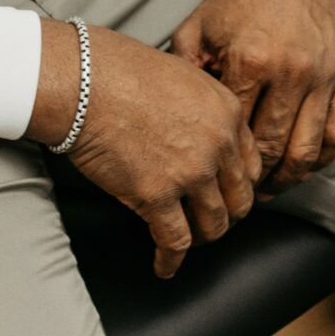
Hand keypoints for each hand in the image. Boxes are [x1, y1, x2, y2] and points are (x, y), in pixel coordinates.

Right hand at [27, 19, 260, 278]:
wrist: (83, 80)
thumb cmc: (119, 70)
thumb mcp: (182, 74)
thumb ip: (201, 107)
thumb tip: (197, 133)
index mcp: (227, 112)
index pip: (251, 164)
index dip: (238, 185)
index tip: (228, 195)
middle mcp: (218, 144)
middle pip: (238, 199)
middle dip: (226, 215)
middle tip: (211, 221)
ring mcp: (190, 172)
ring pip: (213, 225)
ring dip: (202, 238)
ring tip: (189, 241)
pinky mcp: (157, 196)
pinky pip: (175, 240)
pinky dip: (170, 259)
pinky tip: (164, 265)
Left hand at [169, 0, 334, 193]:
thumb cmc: (237, 0)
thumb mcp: (197, 29)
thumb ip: (185, 72)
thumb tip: (175, 118)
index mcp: (250, 61)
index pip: (237, 132)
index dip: (226, 160)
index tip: (216, 176)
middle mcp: (291, 71)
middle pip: (273, 148)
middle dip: (256, 179)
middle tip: (243, 194)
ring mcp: (324, 75)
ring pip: (309, 149)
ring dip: (290, 177)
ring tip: (273, 187)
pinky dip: (324, 157)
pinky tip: (305, 165)